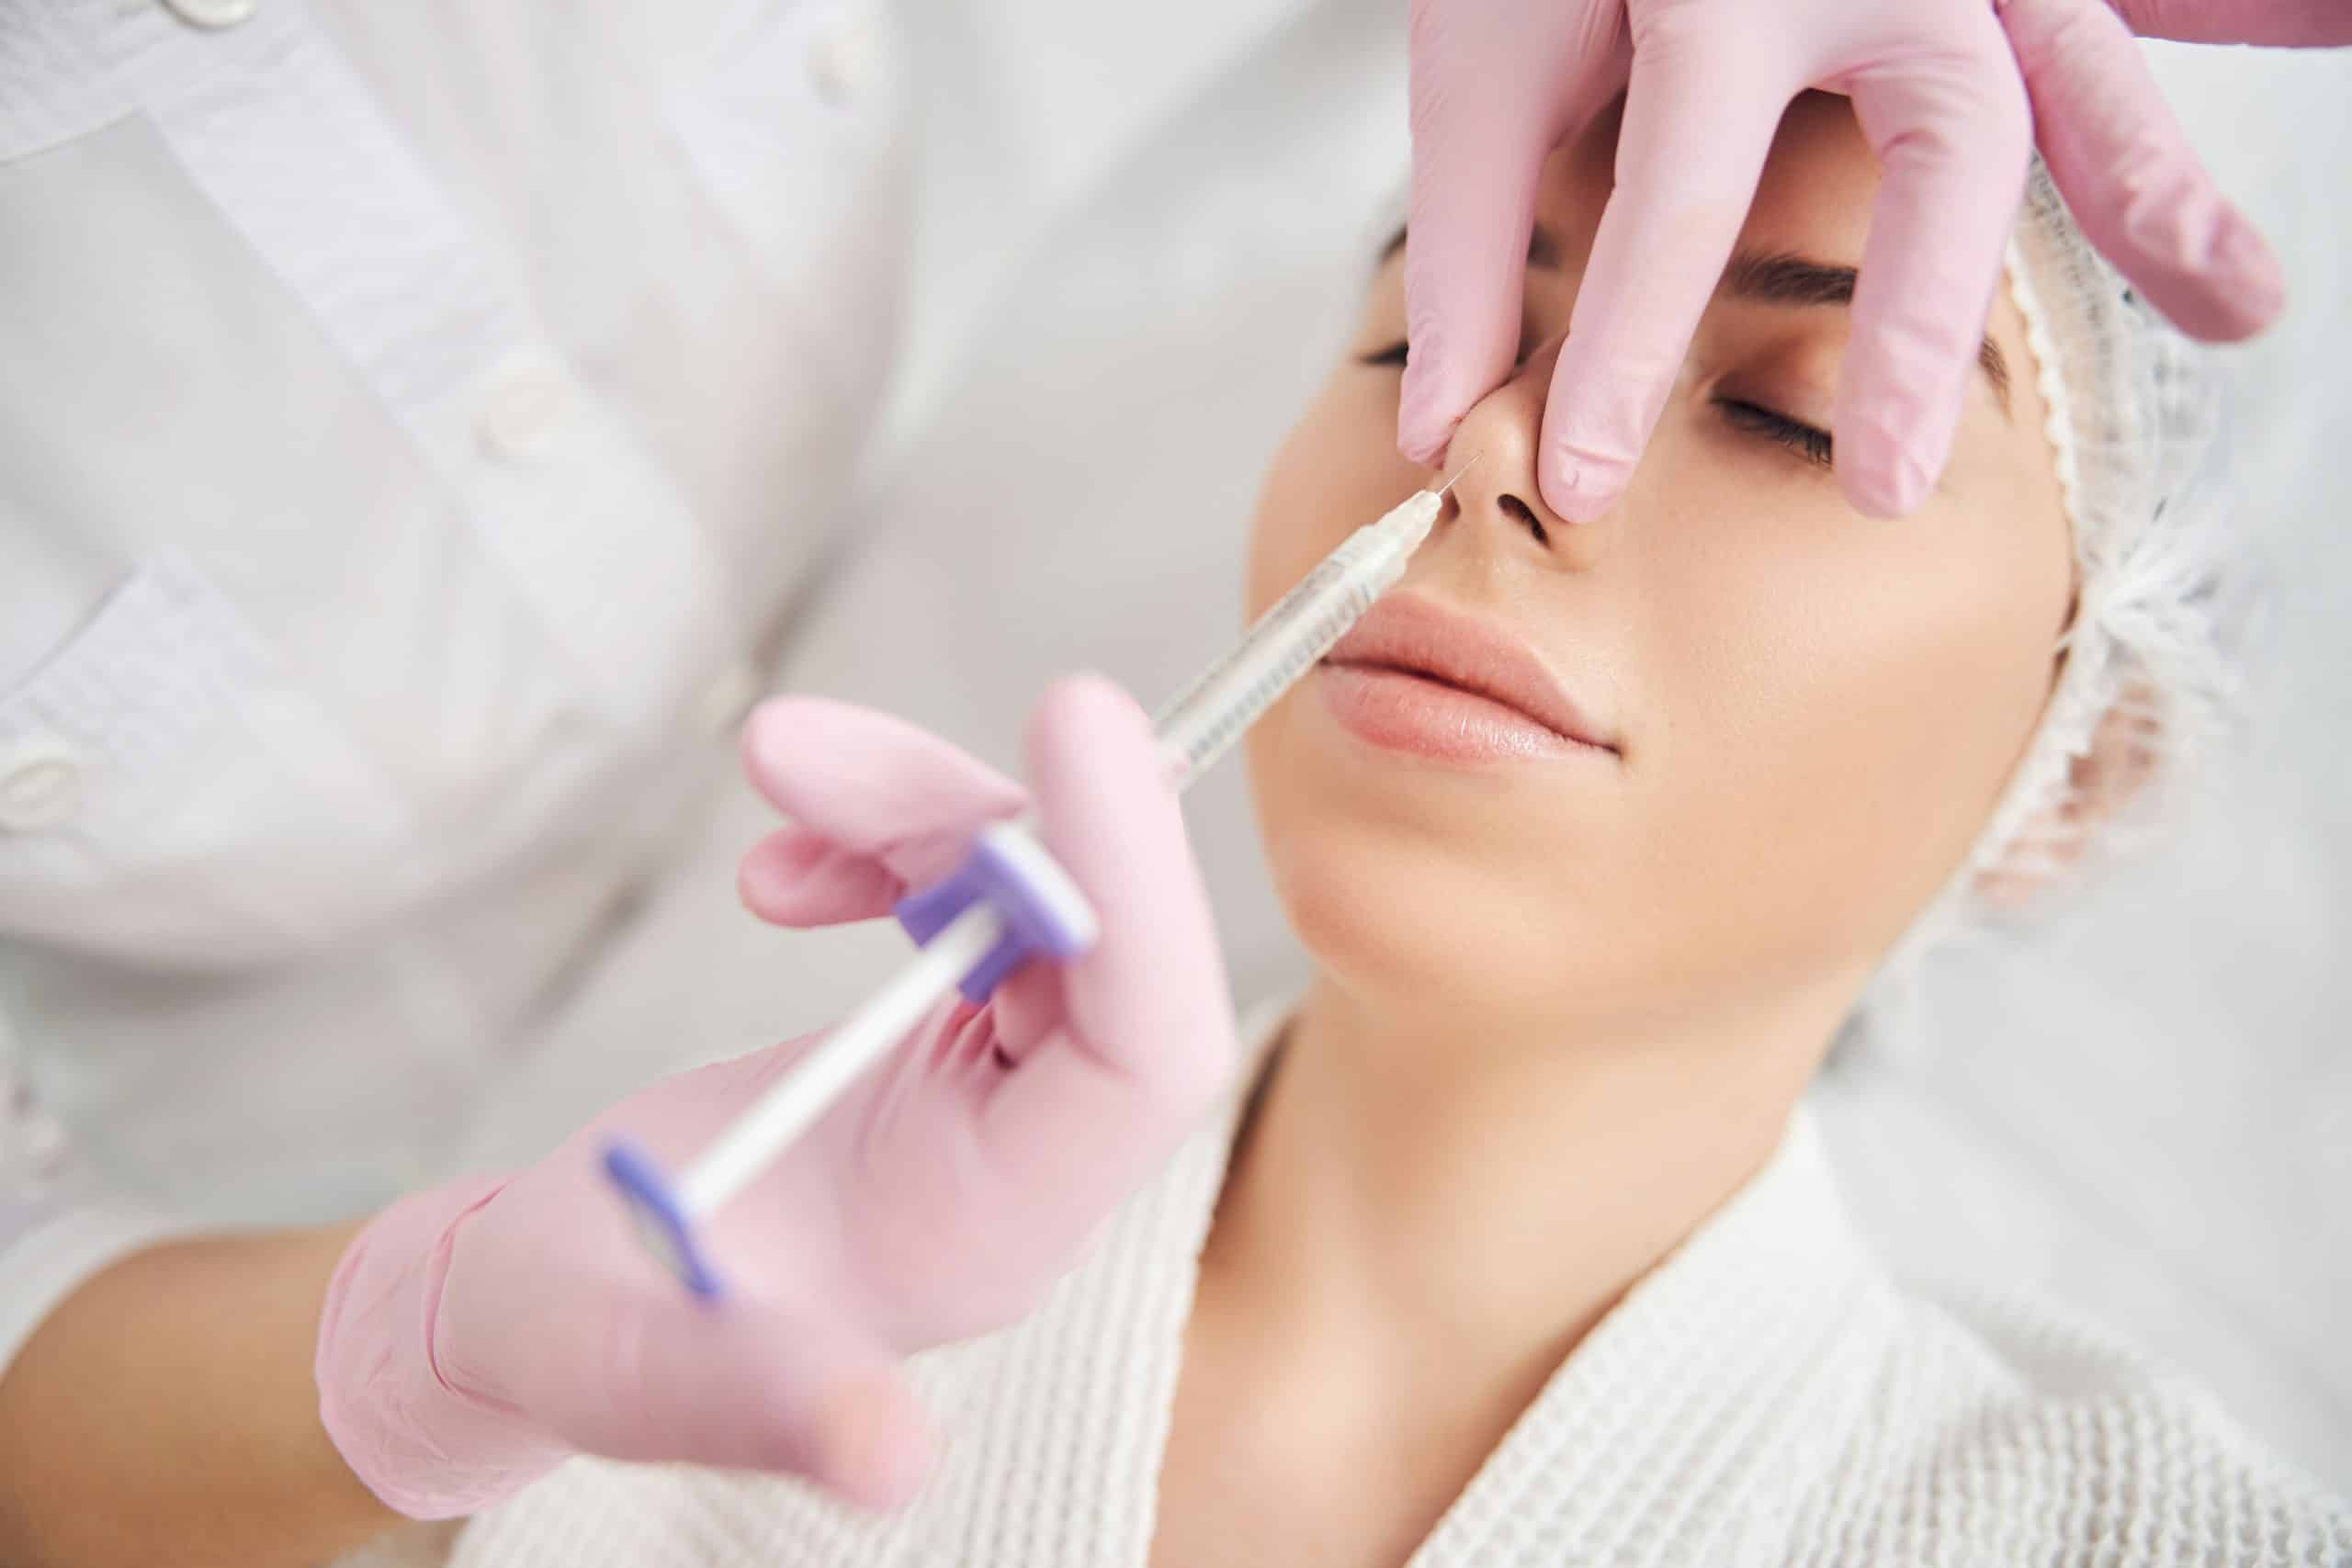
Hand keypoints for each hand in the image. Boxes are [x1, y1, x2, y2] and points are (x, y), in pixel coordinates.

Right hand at [315, 676, 1235, 1517]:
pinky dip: (887, 841)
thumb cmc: (581, 1336)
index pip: (1143, 1048)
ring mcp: (994, 1095)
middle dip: (972, 816)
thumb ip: (757, 1403)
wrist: (543, 1293)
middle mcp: (1023, 1159)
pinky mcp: (949, 1043)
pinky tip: (784, 862)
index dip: (1132, 888)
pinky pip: (972, 899)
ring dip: (913, 807)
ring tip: (775, 768)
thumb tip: (887, 1463)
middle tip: (801, 749)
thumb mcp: (636, 1373)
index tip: (1072, 715)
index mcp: (989, 1238)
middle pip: (1094, 941)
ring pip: (1029, 896)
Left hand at [1400, 0, 2346, 521]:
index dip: (1622, 353)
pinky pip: (2096, 43)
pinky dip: (2148, 139)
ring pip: (2070, 72)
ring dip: (2154, 196)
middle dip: (1915, 321)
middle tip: (1885, 488)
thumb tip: (1449, 431)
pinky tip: (2215, 263)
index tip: (1581, 488)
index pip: (1678, 191)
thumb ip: (1474, 237)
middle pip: (1936, 135)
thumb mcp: (1487, 43)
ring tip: (2235, 314)